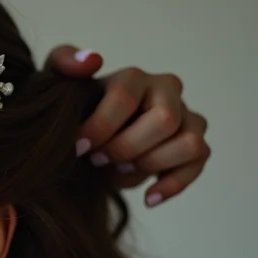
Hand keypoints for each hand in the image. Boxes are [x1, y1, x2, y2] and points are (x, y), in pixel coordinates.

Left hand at [45, 45, 210, 207]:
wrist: (88, 142)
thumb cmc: (77, 113)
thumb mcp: (58, 85)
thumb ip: (63, 62)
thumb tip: (92, 60)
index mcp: (133, 77)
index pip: (125, 98)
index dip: (100, 127)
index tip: (78, 147)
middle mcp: (166, 91)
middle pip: (164, 121)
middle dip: (127, 147)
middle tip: (100, 158)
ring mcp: (186, 117)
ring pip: (189, 142)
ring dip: (151, 164)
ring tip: (120, 170)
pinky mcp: (195, 145)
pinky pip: (199, 163)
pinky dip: (174, 184)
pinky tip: (148, 197)